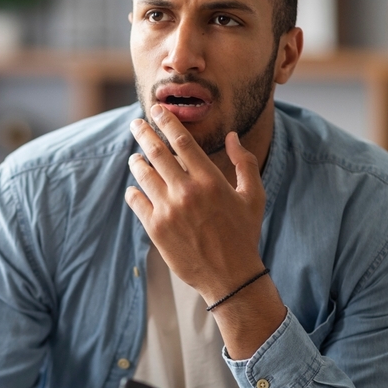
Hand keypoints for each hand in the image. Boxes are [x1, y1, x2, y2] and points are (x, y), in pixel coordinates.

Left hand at [124, 104, 265, 303]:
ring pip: (143, 175)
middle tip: (136, 124)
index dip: (166, 122)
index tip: (156, 110)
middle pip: (156, 153)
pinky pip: (136, 201)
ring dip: (137, 162)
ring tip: (135, 158)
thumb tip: (232, 136)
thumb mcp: (253, 196)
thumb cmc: (244, 234)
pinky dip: (134, 191)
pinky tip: (135, 188)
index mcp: (210, 180)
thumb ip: (244, 163)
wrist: (230, 276)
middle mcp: (186, 192)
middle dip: (143, 133)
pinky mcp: (155, 229)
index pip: (182, 141)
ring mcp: (168, 210)